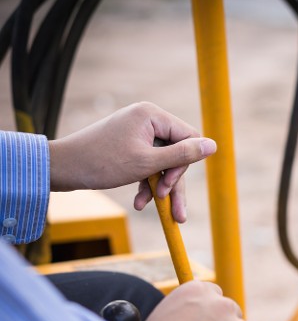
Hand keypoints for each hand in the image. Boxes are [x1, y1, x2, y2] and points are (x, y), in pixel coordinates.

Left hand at [48, 102, 216, 222]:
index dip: (184, 165)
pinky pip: (148, 162)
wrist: (61, 168)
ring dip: (158, 186)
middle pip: (176, 152)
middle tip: (168, 205)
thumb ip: (183, 155)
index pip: (188, 138)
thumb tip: (213, 145)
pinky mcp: (128, 143)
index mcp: (152, 115)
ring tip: (148, 206)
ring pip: (162, 161)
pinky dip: (146, 182)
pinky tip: (139, 201)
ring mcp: (137, 131)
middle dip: (170, 181)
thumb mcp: (147, 163)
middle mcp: (146, 118)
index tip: (170, 186)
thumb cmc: (102, 163)